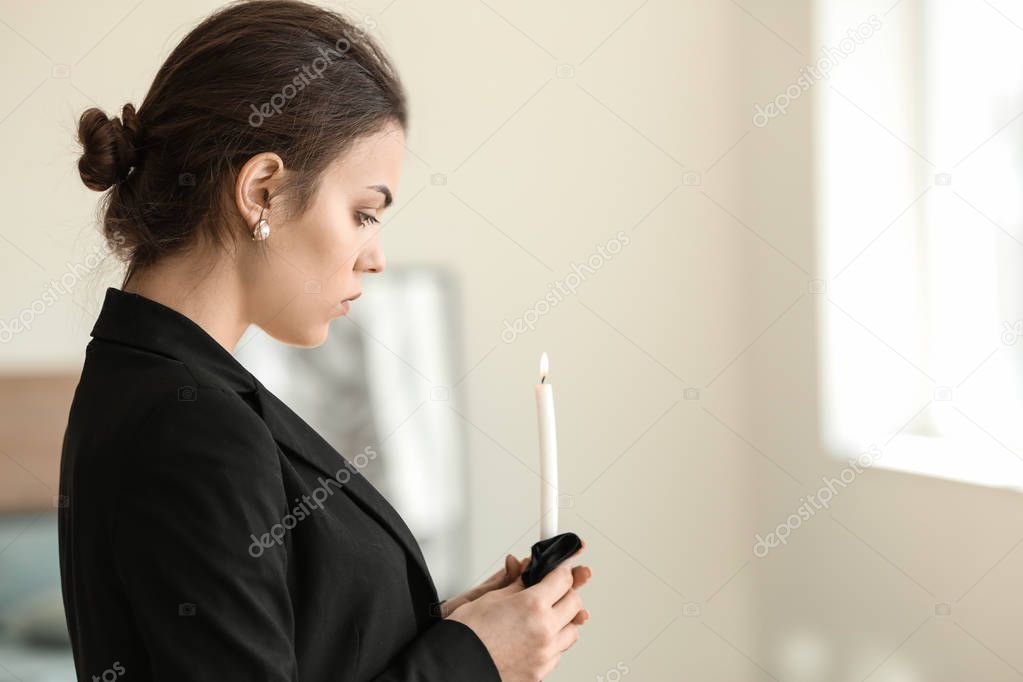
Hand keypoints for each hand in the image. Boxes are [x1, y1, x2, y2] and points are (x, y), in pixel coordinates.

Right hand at [446, 541, 590, 681]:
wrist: (454, 667)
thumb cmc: (466, 635)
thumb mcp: (490, 598)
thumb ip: (515, 584)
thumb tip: (525, 570)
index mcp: (533, 606)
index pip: (562, 579)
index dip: (563, 567)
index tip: (563, 564)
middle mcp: (544, 631)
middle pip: (574, 603)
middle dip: (567, 591)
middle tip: (555, 587)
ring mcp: (544, 654)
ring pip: (571, 631)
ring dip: (564, 619)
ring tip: (547, 614)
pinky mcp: (540, 673)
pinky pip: (558, 653)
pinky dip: (553, 642)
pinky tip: (538, 635)